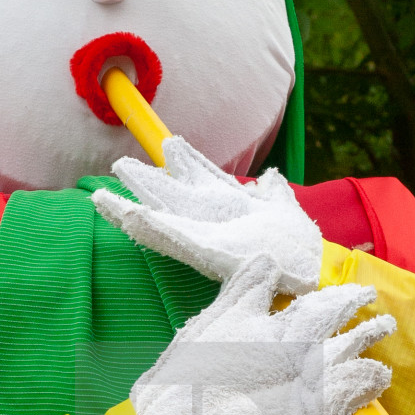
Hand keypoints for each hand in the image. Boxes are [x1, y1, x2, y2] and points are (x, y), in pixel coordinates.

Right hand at [91, 136, 323, 295]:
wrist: (312, 271)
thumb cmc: (295, 246)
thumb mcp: (285, 210)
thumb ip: (275, 194)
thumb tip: (271, 177)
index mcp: (231, 206)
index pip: (203, 179)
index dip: (187, 161)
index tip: (171, 143)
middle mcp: (214, 220)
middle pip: (174, 195)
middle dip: (149, 181)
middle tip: (122, 164)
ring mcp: (206, 236)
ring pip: (164, 216)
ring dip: (135, 205)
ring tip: (102, 197)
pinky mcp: (207, 251)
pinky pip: (174, 238)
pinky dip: (150, 228)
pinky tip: (129, 215)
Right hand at [132, 256, 395, 414]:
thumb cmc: (183, 386)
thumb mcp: (210, 327)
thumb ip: (245, 293)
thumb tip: (268, 261)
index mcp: (290, 333)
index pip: (334, 306)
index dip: (351, 298)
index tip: (362, 295)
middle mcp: (315, 366)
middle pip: (360, 340)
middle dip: (372, 331)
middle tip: (381, 326)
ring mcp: (324, 409)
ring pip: (370, 382)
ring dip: (373, 378)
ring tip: (374, 377)